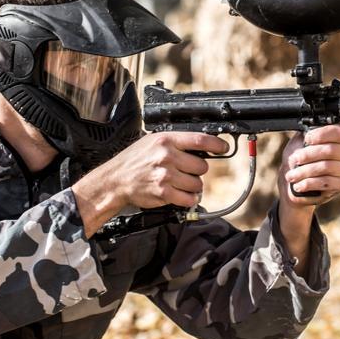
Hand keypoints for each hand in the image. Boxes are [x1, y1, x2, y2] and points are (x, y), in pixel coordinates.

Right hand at [105, 132, 228, 209]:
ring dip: (193, 185)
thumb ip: (176, 142)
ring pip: (198, 183)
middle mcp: (167, 157)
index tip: (223, 147)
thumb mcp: (153, 142)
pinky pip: (189, 198)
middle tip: (186, 171)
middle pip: (202, 165)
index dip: (217, 144)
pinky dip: (189, 198)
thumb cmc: (134, 160)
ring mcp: (166, 176)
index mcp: (166, 140)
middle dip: (197, 170)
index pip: (200, 140)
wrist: (116, 180)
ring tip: (180, 182)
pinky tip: (181, 194)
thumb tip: (202, 146)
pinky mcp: (164, 193)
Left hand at [278, 125, 339, 207]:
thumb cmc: (298, 161)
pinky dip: (309, 183)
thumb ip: (304, 135)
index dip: (322, 134)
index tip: (307, 139)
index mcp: (338, 139)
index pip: (339, 132)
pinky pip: (326, 182)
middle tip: (294, 159)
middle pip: (331, 150)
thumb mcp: (298, 143)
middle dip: (308, 155)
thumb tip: (307, 134)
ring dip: (305, 171)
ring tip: (292, 175)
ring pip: (326, 167)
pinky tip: (299, 185)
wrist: (295, 183)